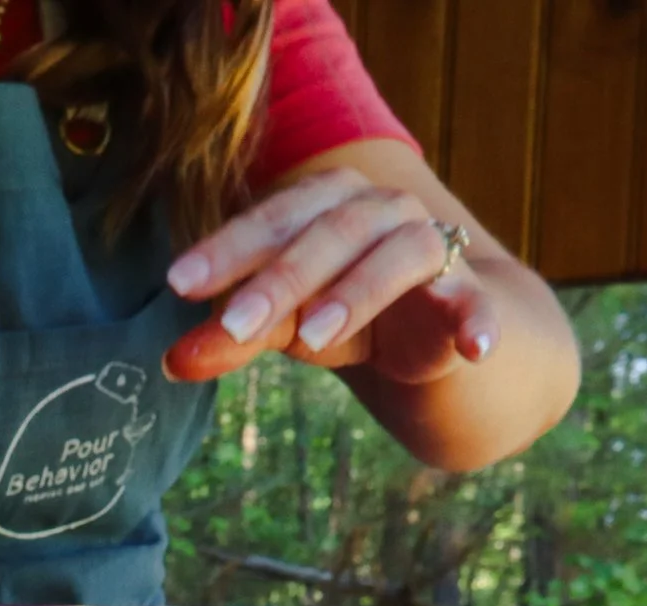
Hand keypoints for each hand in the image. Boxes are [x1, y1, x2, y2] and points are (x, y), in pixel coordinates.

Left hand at [160, 168, 498, 386]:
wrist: (427, 332)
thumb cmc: (338, 312)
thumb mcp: (281, 324)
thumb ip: (231, 338)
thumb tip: (170, 363)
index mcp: (324, 202)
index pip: (271, 219)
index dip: (227, 249)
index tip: (178, 284)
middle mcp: (378, 209)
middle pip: (328, 233)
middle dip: (279, 280)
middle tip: (235, 325)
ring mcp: (428, 245)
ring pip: (395, 256)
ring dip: (354, 296)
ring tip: (310, 341)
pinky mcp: (466, 294)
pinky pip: (473, 302)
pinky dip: (476, 322)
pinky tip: (474, 350)